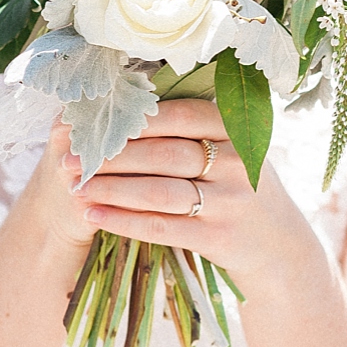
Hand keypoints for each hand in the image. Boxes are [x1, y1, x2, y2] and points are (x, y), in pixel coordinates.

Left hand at [61, 98, 323, 285]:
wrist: (278, 246)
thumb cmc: (236, 186)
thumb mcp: (231, 148)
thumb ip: (192, 126)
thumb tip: (123, 100)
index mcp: (237, 129)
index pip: (180, 115)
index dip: (134, 119)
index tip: (93, 122)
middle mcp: (237, 162)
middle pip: (163, 154)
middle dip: (111, 156)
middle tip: (69, 158)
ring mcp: (231, 202)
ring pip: (158, 192)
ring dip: (110, 189)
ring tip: (74, 187)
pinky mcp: (219, 238)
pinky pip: (161, 227)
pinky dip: (122, 221)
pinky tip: (93, 216)